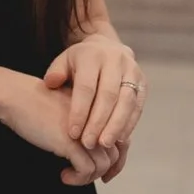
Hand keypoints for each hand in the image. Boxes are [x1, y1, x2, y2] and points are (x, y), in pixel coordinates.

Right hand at [0, 70, 106, 184]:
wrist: (16, 97)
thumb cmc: (36, 103)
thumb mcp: (68, 110)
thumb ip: (84, 124)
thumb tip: (93, 150)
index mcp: (98, 109)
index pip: (121, 139)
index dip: (116, 160)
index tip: (105, 173)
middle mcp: (96, 120)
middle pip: (115, 154)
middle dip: (104, 172)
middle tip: (87, 178)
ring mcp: (85, 131)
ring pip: (103, 165)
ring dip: (88, 178)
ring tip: (70, 176)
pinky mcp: (71, 142)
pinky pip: (86, 170)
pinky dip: (78, 179)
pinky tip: (64, 175)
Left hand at [42, 32, 145, 179]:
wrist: (107, 48)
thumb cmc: (81, 62)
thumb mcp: (63, 62)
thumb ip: (55, 73)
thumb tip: (51, 83)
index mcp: (92, 56)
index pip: (86, 87)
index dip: (80, 112)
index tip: (73, 133)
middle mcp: (116, 60)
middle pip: (108, 95)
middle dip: (98, 122)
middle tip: (88, 144)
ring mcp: (132, 71)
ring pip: (126, 102)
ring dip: (116, 125)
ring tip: (104, 145)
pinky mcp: (143, 82)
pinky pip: (138, 105)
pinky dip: (129, 123)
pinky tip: (119, 139)